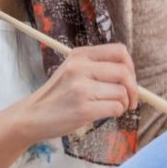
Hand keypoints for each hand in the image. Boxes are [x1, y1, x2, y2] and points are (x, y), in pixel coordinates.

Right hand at [14, 43, 138, 141]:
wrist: (32, 116)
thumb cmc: (56, 96)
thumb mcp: (71, 70)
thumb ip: (96, 67)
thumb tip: (130, 75)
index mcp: (79, 55)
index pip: (119, 51)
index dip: (131, 66)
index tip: (129, 80)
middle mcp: (80, 67)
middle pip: (124, 72)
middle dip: (134, 88)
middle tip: (131, 100)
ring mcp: (81, 88)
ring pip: (122, 92)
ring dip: (124, 103)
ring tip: (115, 107)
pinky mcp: (83, 109)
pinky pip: (115, 107)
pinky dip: (117, 112)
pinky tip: (106, 113)